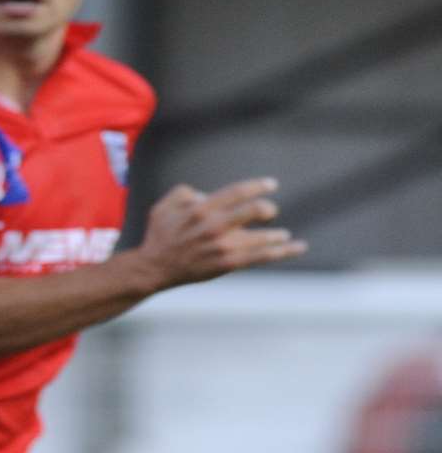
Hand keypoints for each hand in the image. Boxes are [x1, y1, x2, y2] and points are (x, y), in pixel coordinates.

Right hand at [137, 177, 307, 289]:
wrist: (154, 268)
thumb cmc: (159, 236)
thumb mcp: (163, 206)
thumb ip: (185, 193)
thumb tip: (205, 194)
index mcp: (201, 209)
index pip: (238, 192)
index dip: (258, 185)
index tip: (271, 184)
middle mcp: (214, 226)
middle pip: (256, 210)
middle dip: (268, 209)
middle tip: (268, 212)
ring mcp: (223, 246)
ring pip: (263, 236)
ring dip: (277, 234)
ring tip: (283, 235)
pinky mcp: (227, 263)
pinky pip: (262, 256)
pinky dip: (283, 251)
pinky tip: (297, 247)